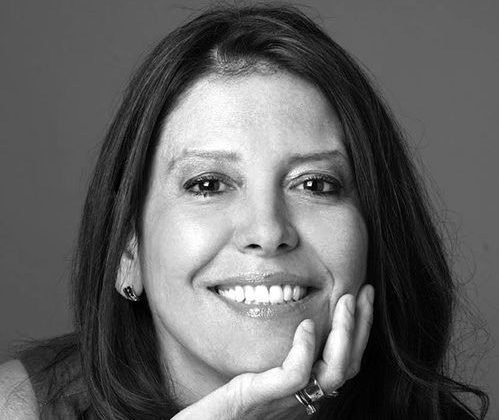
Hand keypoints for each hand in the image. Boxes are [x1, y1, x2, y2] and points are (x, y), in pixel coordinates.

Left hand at [172, 284, 374, 419]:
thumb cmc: (222, 403)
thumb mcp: (257, 373)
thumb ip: (275, 357)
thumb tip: (291, 322)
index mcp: (302, 391)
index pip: (343, 364)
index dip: (359, 333)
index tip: (361, 298)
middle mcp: (300, 398)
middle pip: (348, 366)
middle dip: (361, 326)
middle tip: (365, 292)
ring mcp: (283, 400)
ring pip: (333, 372)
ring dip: (345, 334)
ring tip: (345, 300)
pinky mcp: (259, 396)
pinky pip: (295, 375)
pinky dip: (306, 349)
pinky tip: (307, 325)